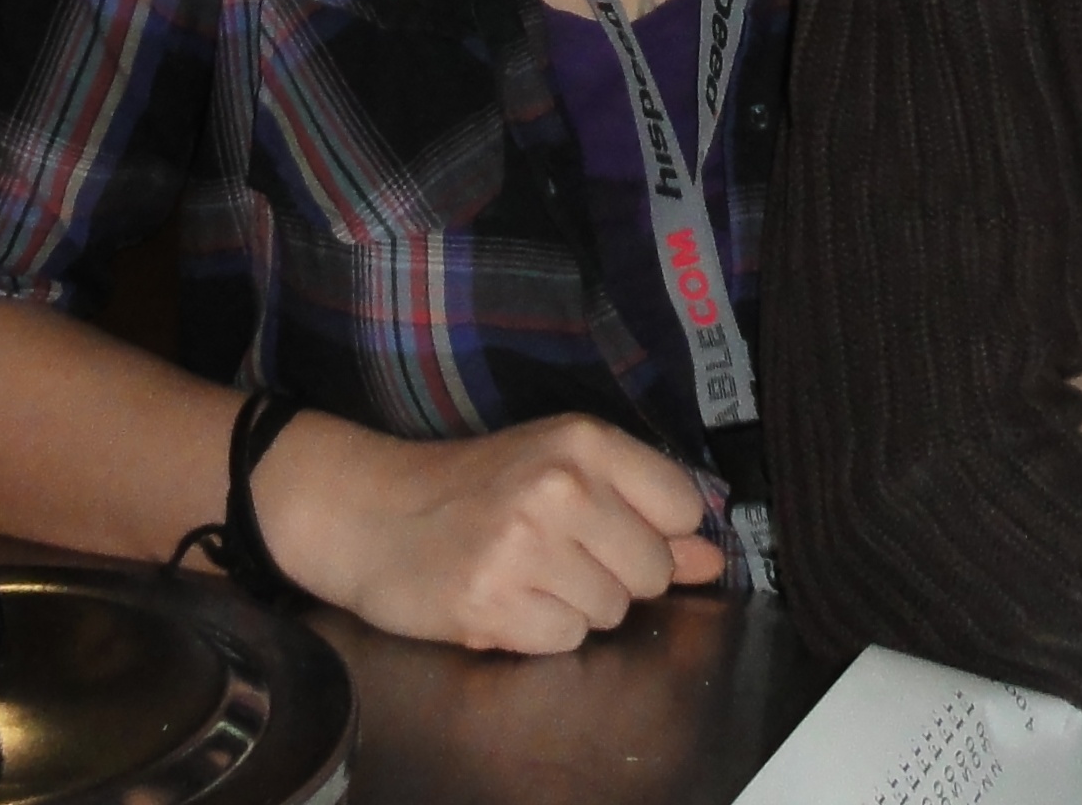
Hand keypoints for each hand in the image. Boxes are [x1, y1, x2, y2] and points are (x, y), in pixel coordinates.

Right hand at [254, 409, 724, 652]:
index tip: (616, 528)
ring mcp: (525, 546)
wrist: (373, 513)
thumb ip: (640, 511)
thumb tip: (709, 559)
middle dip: (615, 575)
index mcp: (583, 441)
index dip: (658, 531)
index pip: (682, 506)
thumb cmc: (474, 488)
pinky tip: (505, 600)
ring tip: (526, 574)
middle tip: (558, 553)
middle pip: (652, 570)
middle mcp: (560, 487)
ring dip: (575, 605)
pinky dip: (540, 631)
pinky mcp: (492, 602)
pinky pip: (565, 641)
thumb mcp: (559, 470)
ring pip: (611, 612)